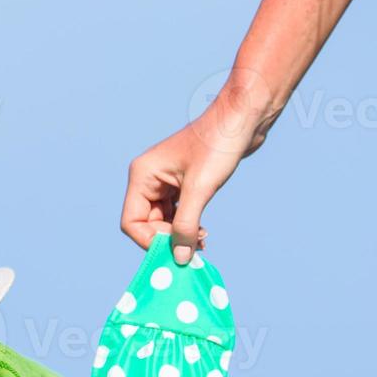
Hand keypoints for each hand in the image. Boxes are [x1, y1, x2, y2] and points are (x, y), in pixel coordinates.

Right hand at [121, 73, 276, 263]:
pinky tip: (203, 231)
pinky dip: (187, 225)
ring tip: (203, 239)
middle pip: (146, 224)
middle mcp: (148, 178)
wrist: (244, 117)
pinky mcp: (182, 182)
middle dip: (168, 238)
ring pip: (161, 221)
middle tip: (195, 248)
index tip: (177, 249)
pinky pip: (176, 213)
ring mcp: (165, 181)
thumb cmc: (219, 144)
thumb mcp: (200, 189)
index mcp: (142, 175)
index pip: (132, 222)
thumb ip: (186, 225)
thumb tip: (180, 258)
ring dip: (179, 234)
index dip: (150, 240)